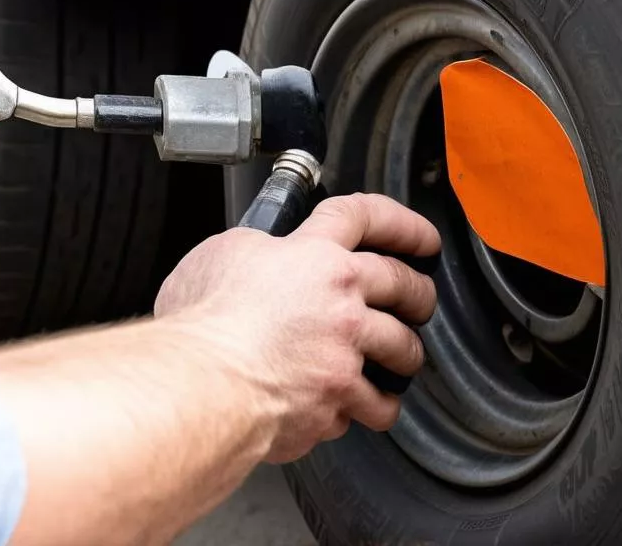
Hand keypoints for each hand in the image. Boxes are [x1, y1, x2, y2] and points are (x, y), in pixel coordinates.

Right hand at [154, 193, 439, 461]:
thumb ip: (257, 246)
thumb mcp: (224, 252)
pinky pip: (374, 405)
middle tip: (419, 299)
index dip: (401, 221)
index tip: (420, 236)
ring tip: (395, 358)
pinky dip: (367, 406)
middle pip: (406, 285)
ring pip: (405, 350)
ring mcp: (345, 354)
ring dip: (403, 354)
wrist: (201, 384)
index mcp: (314, 256)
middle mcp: (341, 302)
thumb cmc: (203, 323)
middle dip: (420, 291)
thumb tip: (261, 252)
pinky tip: (357, 402)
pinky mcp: (340, 402)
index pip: (366, 216)